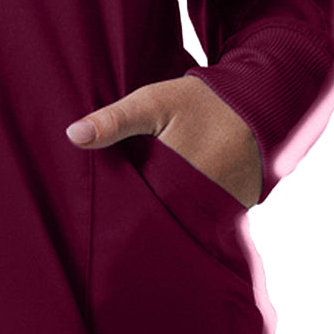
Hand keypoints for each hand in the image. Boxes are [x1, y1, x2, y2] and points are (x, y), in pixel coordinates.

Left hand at [63, 76, 262, 208]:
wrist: (261, 101)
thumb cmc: (203, 101)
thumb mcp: (153, 103)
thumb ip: (114, 120)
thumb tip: (72, 135)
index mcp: (173, 183)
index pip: (137, 213)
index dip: (117, 217)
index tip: (96, 222)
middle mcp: (200, 205)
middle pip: (160, 223)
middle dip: (139, 223)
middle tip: (112, 232)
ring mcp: (222, 210)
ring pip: (183, 224)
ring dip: (166, 220)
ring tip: (142, 222)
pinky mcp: (236, 208)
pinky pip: (206, 219)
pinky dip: (190, 214)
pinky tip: (173, 208)